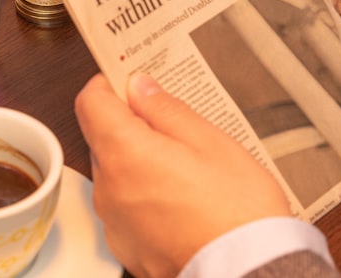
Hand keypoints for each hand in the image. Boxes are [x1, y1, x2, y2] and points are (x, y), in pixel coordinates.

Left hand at [74, 73, 290, 277]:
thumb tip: (139, 87)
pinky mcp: (126, 246)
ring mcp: (114, 221)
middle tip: (172, 126)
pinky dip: (143, 199)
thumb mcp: (210, 142)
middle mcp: (109, 188)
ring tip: (186, 170)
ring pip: (115, 174)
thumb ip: (166, 110)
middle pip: (102, 139)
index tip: (128, 81)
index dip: (108, 85)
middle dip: (129, 127)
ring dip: (137, 164)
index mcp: (124, 153)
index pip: (90, 102)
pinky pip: (125, 209)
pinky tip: (180, 202)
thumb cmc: (237, 211)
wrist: (250, 272)